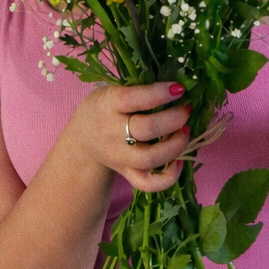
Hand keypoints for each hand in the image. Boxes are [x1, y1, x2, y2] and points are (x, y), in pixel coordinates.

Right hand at [70, 81, 192, 193]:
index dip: (160, 93)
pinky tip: (179, 161)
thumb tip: (176, 85)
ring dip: (175, 145)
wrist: (83, 140)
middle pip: (147, 129)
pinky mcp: (127, 173)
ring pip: (151, 158)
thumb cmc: (105, 108)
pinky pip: (149, 183)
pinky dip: (169, 176)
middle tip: (186, 110)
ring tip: (185, 131)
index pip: (134, 99)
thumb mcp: (112, 89)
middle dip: (174, 118)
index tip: (179, 88)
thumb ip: (138, 87)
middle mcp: (113, 132)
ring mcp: (120, 156)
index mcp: (109, 104)